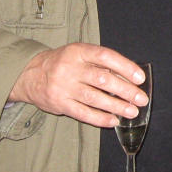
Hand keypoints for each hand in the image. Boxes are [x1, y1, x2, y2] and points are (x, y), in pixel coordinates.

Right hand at [9, 42, 147, 127]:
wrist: (31, 74)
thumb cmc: (64, 63)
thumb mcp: (79, 54)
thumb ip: (101, 63)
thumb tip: (130, 78)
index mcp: (78, 51)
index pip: (105, 56)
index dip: (125, 67)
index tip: (140, 78)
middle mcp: (70, 68)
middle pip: (102, 79)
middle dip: (125, 90)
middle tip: (141, 99)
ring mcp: (64, 87)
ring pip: (94, 98)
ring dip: (116, 106)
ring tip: (132, 112)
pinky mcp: (60, 104)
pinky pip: (83, 113)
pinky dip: (100, 118)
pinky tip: (113, 120)